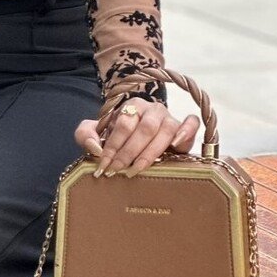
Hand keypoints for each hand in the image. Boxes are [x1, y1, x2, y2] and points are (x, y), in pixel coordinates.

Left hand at [74, 97, 200, 175]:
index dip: (113, 145)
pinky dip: (186, 132)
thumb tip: (95, 147)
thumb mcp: (95, 134)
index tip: (104, 165)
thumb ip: (85, 135)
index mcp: (131, 106)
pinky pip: (192, 123)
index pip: (123, 124)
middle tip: (118, 170)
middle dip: (128, 152)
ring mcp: (170, 118)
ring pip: (164, 131)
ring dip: (150, 153)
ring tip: (137, 169)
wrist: (137, 142)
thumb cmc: (117, 138)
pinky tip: (176, 146)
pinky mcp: (185, 128)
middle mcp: (152, 109)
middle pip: (144, 128)